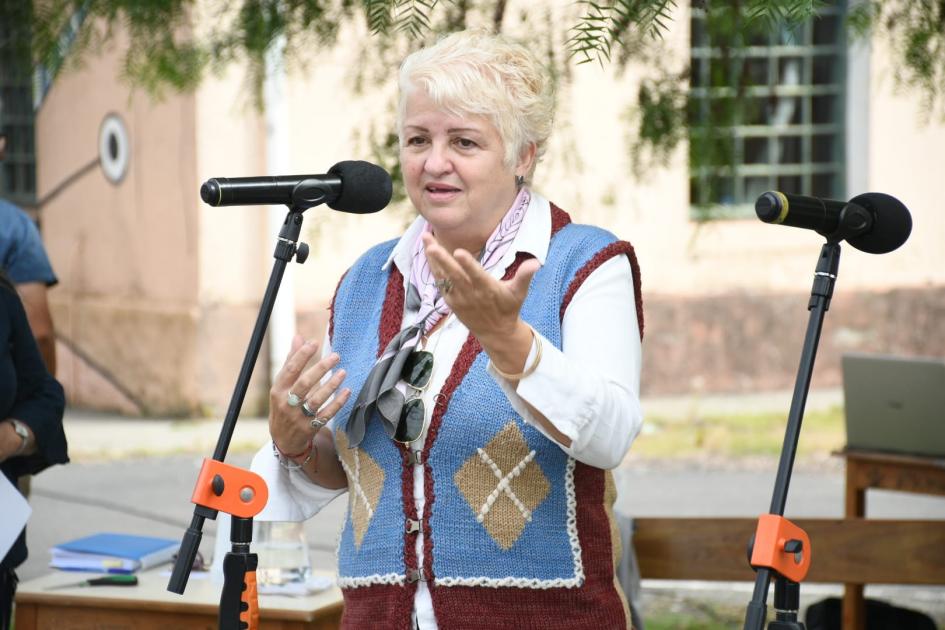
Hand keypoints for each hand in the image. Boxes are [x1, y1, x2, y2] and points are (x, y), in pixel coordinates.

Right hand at [269, 336, 350, 454]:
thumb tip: (298, 337)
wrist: (284, 440)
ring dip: (331, 385)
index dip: (301, 355)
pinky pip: (326, 414)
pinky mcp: (310, 428)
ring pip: (317, 399)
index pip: (290, 369)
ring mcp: (298, 417)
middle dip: (320, 368)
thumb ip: (291, 361)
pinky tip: (347, 391)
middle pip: (304, 383)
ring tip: (343, 372)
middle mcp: (286, 403)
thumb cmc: (284, 405)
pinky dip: (337, 402)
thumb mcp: (282, 386)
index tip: (314, 343)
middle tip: (336, 356)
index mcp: (278, 390)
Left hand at [420, 232, 539, 343]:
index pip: (476, 275)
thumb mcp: (519, 293)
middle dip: (442, 259)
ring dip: (433, 259)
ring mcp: (459, 298)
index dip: (468, 264)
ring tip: (426, 239)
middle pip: (454, 275)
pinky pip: (440, 283)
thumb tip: (536, 262)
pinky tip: (428, 253)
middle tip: (431, 244)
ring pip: (443, 277)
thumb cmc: (509, 307)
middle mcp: (471, 294)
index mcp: (488, 289)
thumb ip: (525, 276)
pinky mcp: (451, 302)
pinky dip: (434, 269)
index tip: (458, 252)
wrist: (496, 332)